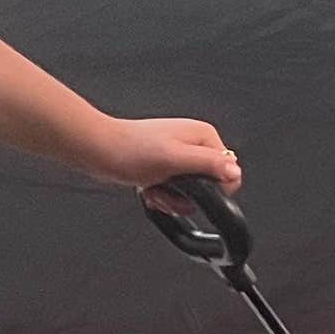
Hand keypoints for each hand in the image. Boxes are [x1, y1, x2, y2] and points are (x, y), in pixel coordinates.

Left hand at [89, 114, 241, 192]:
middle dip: (187, 196)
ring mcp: (179, 155)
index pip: (228, 170)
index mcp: (203, 135)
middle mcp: (194, 143)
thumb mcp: (175, 159)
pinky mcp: (165, 166)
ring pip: (190, 191)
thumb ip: (208, 164)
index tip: (191, 190)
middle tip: (168, 188)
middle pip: (209, 184)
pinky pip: (174, 190)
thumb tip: (235, 172)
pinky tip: (149, 188)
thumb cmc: (129, 149)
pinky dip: (162, 195)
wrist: (99, 150)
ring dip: (172, 198)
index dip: (212, 188)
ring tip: (155, 188)